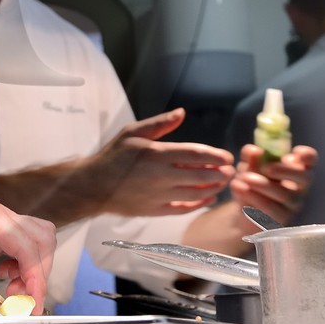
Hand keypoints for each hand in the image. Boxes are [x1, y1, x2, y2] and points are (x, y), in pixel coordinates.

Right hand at [0, 109, 232, 224]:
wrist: (94, 185)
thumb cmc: (114, 155)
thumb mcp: (133, 132)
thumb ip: (160, 124)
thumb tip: (182, 113)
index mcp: (156, 154)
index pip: (196, 154)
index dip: (215, 156)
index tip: (226, 156)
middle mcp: (161, 176)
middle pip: (201, 176)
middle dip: (220, 173)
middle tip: (230, 170)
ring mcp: (160, 195)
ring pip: (196, 194)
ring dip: (213, 188)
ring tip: (222, 182)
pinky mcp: (157, 210)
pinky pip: (185, 209)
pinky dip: (199, 204)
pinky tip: (207, 198)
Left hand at [0, 191, 55, 306]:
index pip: (28, 244)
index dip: (36, 276)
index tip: (33, 303)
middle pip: (41, 238)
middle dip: (38, 271)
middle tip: (22, 298)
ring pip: (33, 240)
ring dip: (31, 268)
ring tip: (11, 289)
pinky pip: (18, 245)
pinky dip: (19, 264)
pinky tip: (1, 276)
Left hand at [229, 144, 316, 224]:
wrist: (242, 209)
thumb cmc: (251, 180)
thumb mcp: (248, 165)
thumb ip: (251, 156)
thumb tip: (254, 150)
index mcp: (295, 167)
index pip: (310, 160)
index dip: (307, 155)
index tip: (296, 151)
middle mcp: (299, 186)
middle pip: (305, 177)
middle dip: (285, 171)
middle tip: (266, 168)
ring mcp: (293, 205)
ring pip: (287, 196)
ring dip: (264, 185)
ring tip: (244, 178)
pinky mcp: (282, 220)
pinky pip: (273, 211)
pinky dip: (254, 198)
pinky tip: (239, 189)